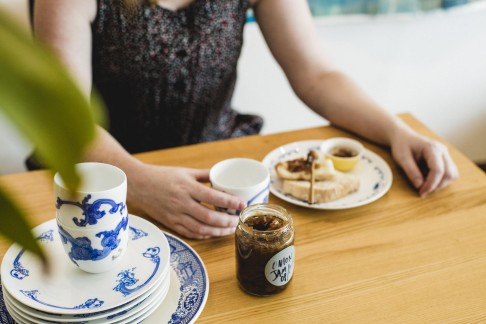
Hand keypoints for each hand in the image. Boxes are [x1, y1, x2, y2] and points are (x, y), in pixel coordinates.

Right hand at [127, 164, 245, 238]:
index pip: (213, 197)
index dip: (230, 203)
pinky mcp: (170, 223)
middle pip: (209, 217)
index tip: (242, 204)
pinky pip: (189, 233)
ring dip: (217, 231)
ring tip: (229, 230)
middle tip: (238, 221)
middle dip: (227, 222)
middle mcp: (182, 202)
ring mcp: (175, 215)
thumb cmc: (162, 175)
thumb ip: (205, 175)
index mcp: (187, 187)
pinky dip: (203, 235)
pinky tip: (212, 233)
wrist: (137, 184)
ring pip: (200, 229)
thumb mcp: (185, 171)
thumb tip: (223, 178)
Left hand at [390, 130, 458, 195]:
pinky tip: (429, 180)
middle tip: (423, 191)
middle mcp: (442, 150)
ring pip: (452, 174)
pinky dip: (442, 180)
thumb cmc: (402, 145)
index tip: (421, 192)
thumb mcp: (401, 158)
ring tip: (426, 185)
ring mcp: (446, 154)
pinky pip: (450, 173)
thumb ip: (411, 171)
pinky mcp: (445, 159)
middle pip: (449, 173)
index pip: (438, 170)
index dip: (431, 184)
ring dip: (441, 184)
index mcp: (432, 148)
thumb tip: (420, 185)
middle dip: (437, 186)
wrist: (404, 137)